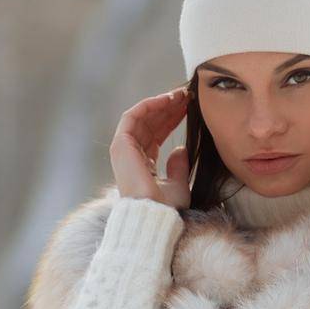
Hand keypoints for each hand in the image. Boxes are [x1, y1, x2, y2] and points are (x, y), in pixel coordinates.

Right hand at [110, 86, 190, 207]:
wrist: (155, 214)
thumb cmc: (166, 208)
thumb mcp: (179, 186)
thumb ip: (179, 168)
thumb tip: (181, 149)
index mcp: (143, 165)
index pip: (156, 135)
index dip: (172, 119)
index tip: (189, 108)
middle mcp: (131, 156)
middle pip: (150, 124)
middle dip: (168, 108)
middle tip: (188, 96)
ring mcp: (124, 150)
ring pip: (142, 117)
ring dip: (161, 103)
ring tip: (181, 94)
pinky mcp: (121, 144)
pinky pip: (133, 116)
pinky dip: (149, 105)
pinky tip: (167, 99)